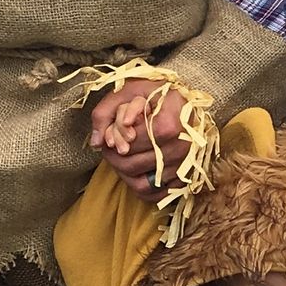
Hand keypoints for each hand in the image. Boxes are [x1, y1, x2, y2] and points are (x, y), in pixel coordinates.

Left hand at [88, 80, 189, 198]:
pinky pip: (156, 194)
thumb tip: (96, 141)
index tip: (111, 134)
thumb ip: (106, 111)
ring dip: (124, 174)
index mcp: (168, 124)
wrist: (189, 102)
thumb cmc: (157, 94)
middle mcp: (180, 148)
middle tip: (110, 148)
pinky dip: (141, 188)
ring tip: (121, 158)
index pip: (129, 143)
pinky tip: (136, 172)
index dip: (113, 140)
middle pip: (132, 165)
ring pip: (141, 183)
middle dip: (113, 158)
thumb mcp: (129, 90)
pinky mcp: (185, 177)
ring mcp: (185, 165)